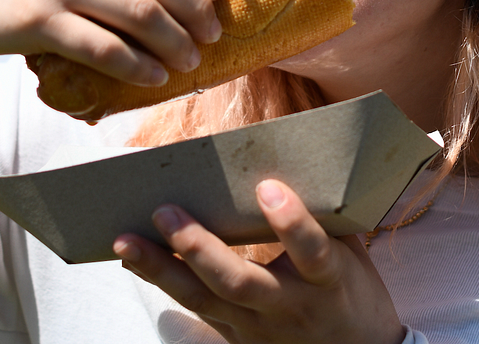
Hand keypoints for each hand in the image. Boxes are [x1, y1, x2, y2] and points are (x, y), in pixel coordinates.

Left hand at [113, 179, 405, 343]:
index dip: (291, 222)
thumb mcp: (351, 253)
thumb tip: (293, 154)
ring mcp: (259, 328)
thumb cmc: (353, 292)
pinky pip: (195, 309)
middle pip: (238, 281)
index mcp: (328, 279)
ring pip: (204, 300)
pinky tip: (133, 260)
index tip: (268, 187)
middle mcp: (290, 307)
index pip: (312, 251)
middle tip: (166, 211)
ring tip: (125, 240)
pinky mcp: (237, 338)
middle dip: (198, 247)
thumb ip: (324, 213)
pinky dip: (161, 282)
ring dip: (160, 269)